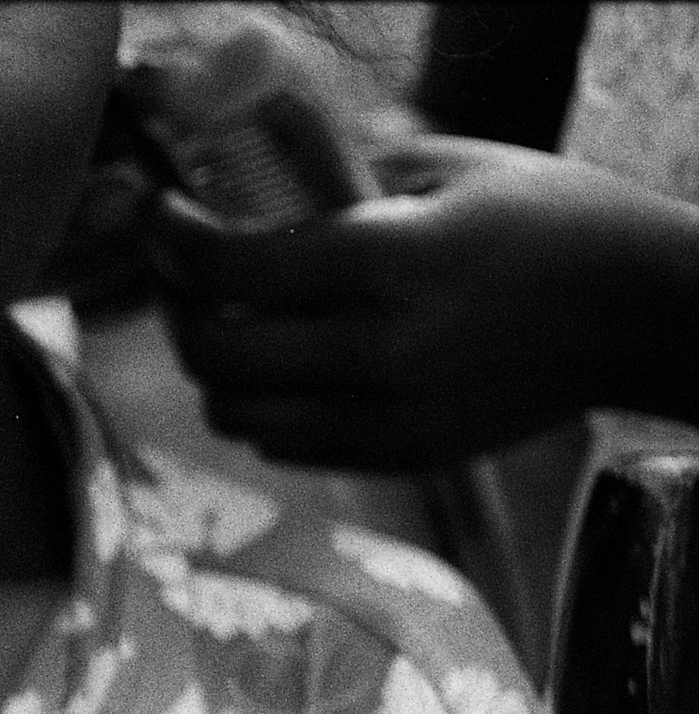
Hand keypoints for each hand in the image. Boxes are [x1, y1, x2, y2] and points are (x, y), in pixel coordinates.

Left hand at [149, 135, 698, 469]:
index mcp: (387, 262)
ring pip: (236, 416)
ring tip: (231, 330)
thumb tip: (256, 166)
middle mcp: (376, 349)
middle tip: (185, 279)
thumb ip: (344, 168)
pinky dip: (264, 411)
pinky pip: (286, 447)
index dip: (173, 241)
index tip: (164, 218)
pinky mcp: (399, 456)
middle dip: (179, 311)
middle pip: (213, 355)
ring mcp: (385, 414)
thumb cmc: (555, 223)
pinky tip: (285, 371)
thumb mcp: (454, 169)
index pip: (228, 268)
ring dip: (214, 373)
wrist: (641, 316)